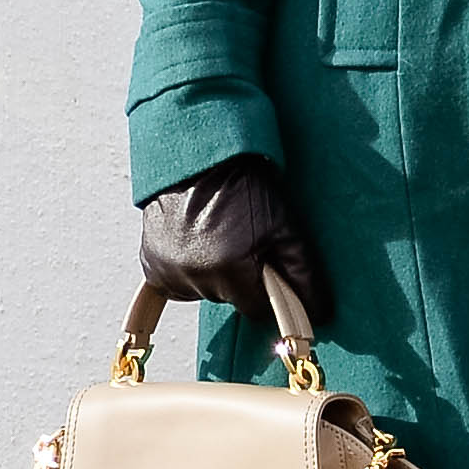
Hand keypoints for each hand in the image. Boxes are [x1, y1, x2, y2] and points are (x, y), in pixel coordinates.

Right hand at [137, 155, 332, 330]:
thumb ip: (302, 275)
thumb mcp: (283, 227)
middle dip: (239, 277)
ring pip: (203, 292)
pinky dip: (188, 269)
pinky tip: (196, 242)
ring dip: (212, 274)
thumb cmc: (243, 186)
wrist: (200, 156)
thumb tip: (319, 313)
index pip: (256, 310)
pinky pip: (176, 283)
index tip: (266, 265)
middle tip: (241, 240)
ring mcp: (167, 271)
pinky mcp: (150, 264)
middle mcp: (194, 275)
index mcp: (229, 269)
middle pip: (228, 300)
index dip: (266, 289)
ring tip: (217, 236)